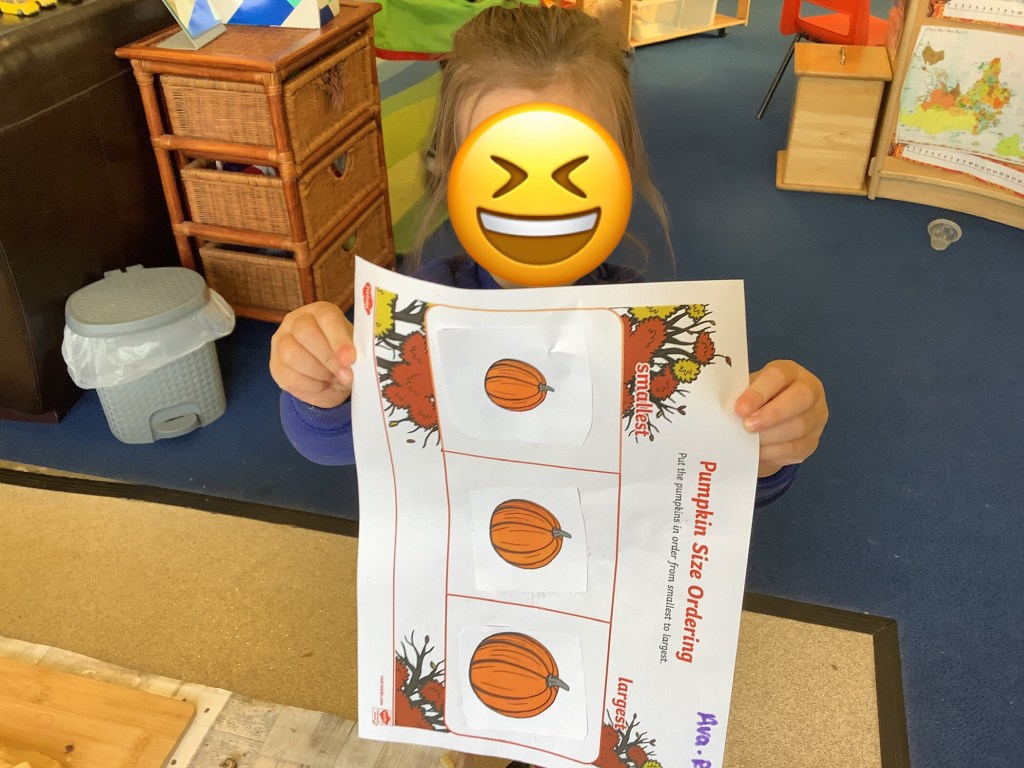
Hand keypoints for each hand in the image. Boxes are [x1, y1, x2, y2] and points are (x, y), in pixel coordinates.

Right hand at [270, 301, 355, 408]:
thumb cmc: (344, 357)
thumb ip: (353, 354)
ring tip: (333, 379)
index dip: (338, 339)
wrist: (331, 378)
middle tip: (343, 374)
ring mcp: (281, 341)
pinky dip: (309, 385)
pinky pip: (288, 376)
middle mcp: (296, 321)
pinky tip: (322, 385)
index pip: (326, 317)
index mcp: (321, 311)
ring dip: (317, 372)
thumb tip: (347, 365)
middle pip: (304, 332)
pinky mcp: (275, 365)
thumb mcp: (354, 352)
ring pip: (291, 354)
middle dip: (327, 357)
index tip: (350, 359)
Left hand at [735, 360, 827, 477]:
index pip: (779, 376)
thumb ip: (741, 396)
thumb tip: (724, 410)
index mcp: (790, 372)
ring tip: (749, 441)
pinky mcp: (812, 441)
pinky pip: (797, 448)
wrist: (769, 423)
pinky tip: (758, 452)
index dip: (759, 392)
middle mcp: (810, 391)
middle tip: (747, 426)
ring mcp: (816, 416)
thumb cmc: (755, 401)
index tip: (740, 409)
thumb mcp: (749, 391)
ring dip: (770, 436)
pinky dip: (774, 451)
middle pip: (801, 398)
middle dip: (772, 414)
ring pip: (800, 426)